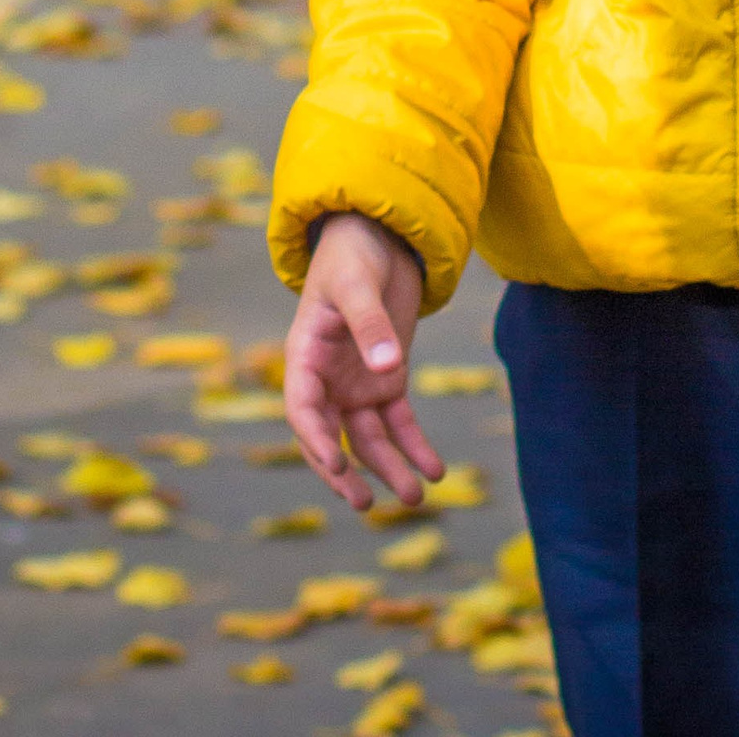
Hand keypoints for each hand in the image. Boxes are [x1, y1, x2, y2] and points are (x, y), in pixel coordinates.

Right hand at [283, 212, 445, 512]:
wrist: (378, 234)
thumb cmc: (354, 255)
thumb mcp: (358, 284)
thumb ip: (371, 325)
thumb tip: (388, 368)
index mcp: (306, 356)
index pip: (304, 409)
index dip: (316, 440)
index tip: (336, 465)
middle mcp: (328, 379)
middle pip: (332, 436)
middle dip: (346, 473)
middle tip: (365, 504)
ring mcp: (357, 382)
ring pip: (368, 438)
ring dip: (388, 468)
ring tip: (414, 497)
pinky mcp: (387, 379)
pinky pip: (398, 420)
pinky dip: (414, 445)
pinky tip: (434, 469)